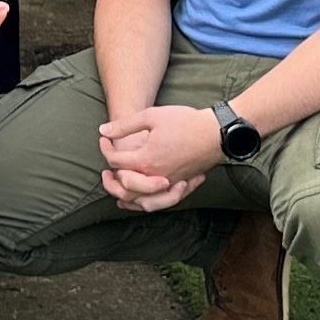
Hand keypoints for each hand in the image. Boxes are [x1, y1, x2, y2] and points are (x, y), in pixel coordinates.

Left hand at [97, 102, 222, 210]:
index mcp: (146, 159)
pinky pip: (157, 203)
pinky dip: (143, 203)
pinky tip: (138, 198)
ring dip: (124, 195)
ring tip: (118, 187)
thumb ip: (125, 125)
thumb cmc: (185, 122)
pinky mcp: (179, 186)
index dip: (106, 148)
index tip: (104, 139)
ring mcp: (168, 184)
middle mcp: (155, 177)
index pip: (115, 161)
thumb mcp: (152, 116)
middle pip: (123, 186)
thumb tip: (103, 131)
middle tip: (105, 169)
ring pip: (139, 201)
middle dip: (110, 179)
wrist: (216, 133)